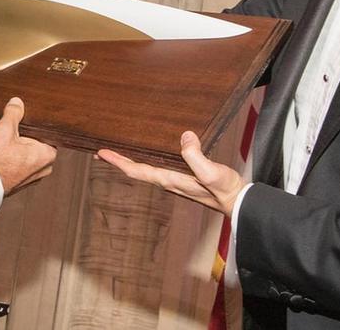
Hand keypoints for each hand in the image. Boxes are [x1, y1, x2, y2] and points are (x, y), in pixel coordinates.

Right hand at [0, 97, 56, 194]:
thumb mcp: (4, 130)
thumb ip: (13, 114)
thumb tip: (17, 102)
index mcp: (48, 154)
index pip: (47, 133)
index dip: (35, 125)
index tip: (25, 122)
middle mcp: (45, 167)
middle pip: (36, 143)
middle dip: (24, 136)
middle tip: (12, 133)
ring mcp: (35, 176)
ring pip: (28, 154)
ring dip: (17, 148)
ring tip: (5, 144)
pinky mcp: (24, 181)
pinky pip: (22, 164)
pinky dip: (14, 158)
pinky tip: (4, 154)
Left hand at [97, 131, 244, 215]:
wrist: (238, 202)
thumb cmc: (226, 189)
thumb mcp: (211, 172)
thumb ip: (196, 157)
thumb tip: (185, 137)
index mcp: (170, 179)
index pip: (137, 171)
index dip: (118, 162)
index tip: (101, 153)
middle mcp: (169, 181)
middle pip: (137, 171)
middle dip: (118, 161)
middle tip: (101, 153)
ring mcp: (175, 180)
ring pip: (146, 169)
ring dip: (130, 161)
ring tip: (119, 152)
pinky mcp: (184, 177)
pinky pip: (158, 167)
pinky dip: (146, 160)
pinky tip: (150, 154)